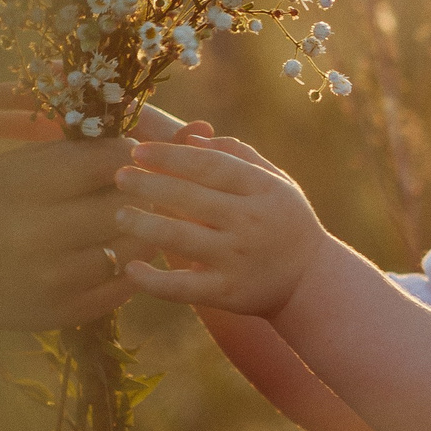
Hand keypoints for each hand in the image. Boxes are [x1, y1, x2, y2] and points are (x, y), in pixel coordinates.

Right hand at [0, 86, 206, 277]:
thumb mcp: (16, 167)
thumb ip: (70, 152)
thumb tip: (133, 145)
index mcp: (24, 188)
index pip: (103, 163)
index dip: (127, 155)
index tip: (132, 155)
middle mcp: (37, 234)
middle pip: (124, 206)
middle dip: (141, 193)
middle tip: (142, 189)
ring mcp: (54, 278)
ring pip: (133, 248)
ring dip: (142, 231)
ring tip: (133, 221)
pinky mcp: (66, 311)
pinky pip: (124, 285)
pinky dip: (131, 267)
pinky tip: (120, 254)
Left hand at [115, 136, 332, 318]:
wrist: (311, 283)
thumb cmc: (286, 223)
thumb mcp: (276, 183)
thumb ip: (239, 156)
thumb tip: (192, 137)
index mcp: (263, 190)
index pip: (210, 165)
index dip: (171, 155)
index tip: (137, 150)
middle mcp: (251, 222)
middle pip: (190, 197)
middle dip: (149, 184)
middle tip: (119, 177)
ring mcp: (238, 259)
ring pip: (181, 238)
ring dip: (144, 224)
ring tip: (118, 215)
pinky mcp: (227, 293)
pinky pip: (183, 287)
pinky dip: (153, 280)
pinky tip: (130, 268)